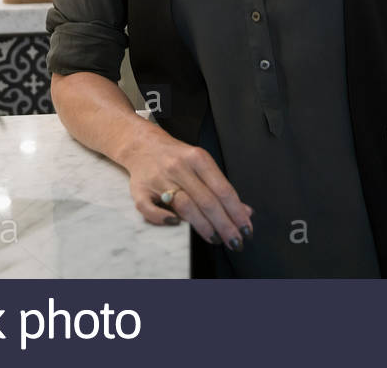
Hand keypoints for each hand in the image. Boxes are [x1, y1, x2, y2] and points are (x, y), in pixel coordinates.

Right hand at [124, 129, 253, 251]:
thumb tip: (247, 212)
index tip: (246, 229)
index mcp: (198, 158)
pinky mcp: (139, 190)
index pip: (222, 189)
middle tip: (235, 241)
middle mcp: (179, 167)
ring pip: (184, 205)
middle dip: (224, 225)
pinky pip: (150, 209)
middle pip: (206, 201)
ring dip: (203, 226)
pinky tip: (178, 226)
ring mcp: (159, 179)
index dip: (236, 212)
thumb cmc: (178, 159)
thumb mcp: (203, 165)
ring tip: (216, 239)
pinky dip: (163, 219)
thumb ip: (222, 188)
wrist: (143, 145)